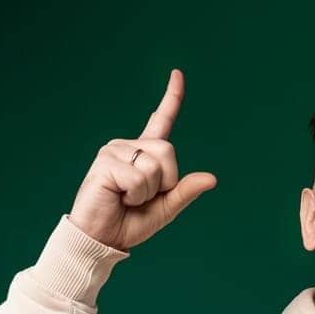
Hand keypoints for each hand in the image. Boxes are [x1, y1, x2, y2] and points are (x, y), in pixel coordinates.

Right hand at [68, 68, 217, 251]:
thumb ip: (185, 192)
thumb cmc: (129, 223)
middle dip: (164, 181)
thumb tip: (212, 178)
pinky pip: (139, 177)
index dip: (172, 98)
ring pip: (155, 165)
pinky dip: (135, 195)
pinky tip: (118, 198)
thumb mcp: (165, 209)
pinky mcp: (105, 163)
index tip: (177, 73)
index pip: (161, 120)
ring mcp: (114, 151)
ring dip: (147, 191)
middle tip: (140, 197)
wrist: (102, 239)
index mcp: (144, 154)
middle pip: (168, 151)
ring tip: (126, 198)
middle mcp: (128, 146)